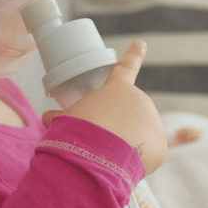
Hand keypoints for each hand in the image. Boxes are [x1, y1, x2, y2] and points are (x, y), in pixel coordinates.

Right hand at [41, 40, 167, 174]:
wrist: (96, 153)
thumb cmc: (78, 130)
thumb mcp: (67, 118)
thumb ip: (61, 116)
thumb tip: (47, 117)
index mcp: (116, 89)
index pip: (125, 68)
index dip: (133, 55)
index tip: (141, 43)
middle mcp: (139, 100)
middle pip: (130, 114)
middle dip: (119, 126)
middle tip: (101, 139)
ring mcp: (153, 122)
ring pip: (140, 136)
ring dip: (127, 144)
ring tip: (110, 153)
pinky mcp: (160, 145)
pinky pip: (149, 155)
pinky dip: (138, 162)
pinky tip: (123, 164)